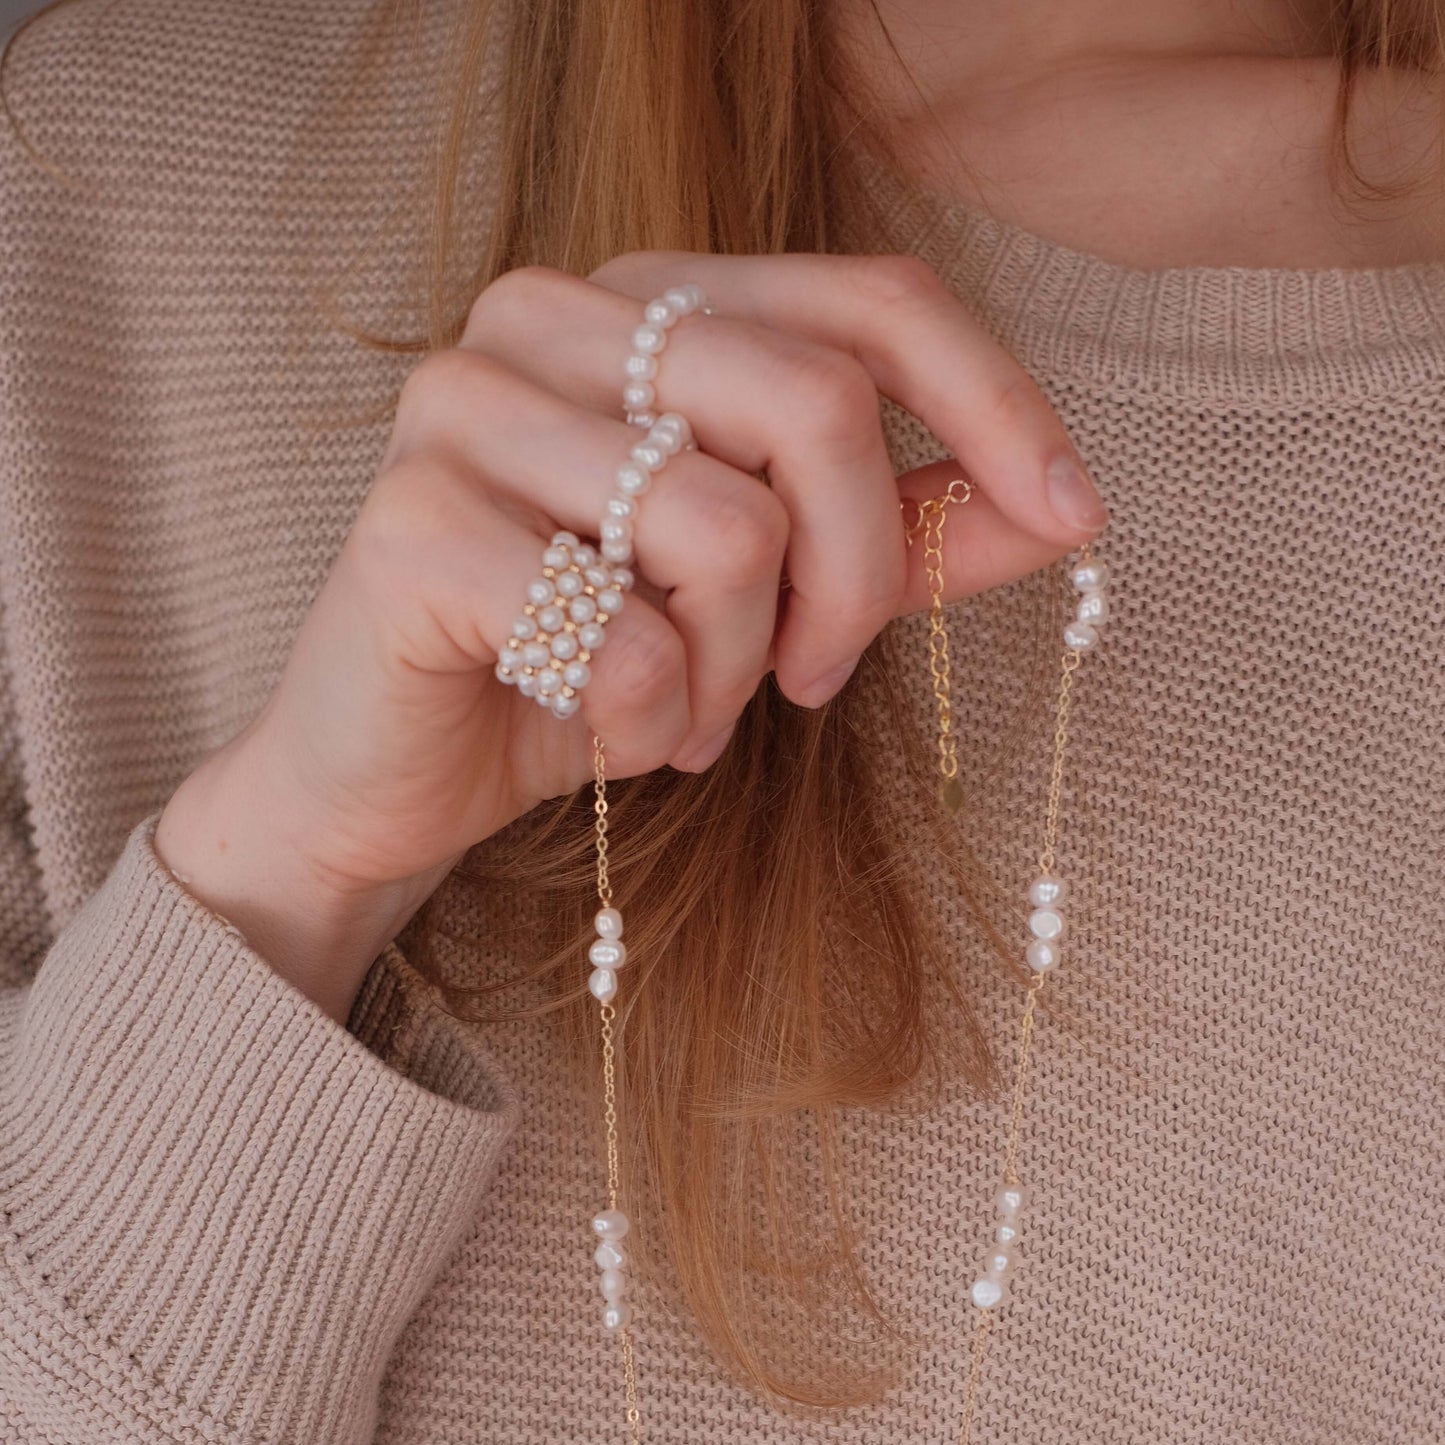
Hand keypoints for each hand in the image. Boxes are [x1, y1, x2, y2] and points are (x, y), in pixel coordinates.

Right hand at [155, 252, 1105, 1019]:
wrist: (400, 769)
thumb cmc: (588, 663)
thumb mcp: (766, 596)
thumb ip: (898, 534)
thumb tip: (1057, 512)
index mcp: (643, 302)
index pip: (865, 298)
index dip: (992, 400)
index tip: (1075, 515)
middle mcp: (546, 316)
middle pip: (814, 406)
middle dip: (854, 584)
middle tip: (815, 682)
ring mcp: (464, 405)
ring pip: (724, 528)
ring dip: (733, 669)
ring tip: (676, 710)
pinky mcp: (412, 521)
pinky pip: (622, 632)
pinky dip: (644, 717)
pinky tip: (596, 731)